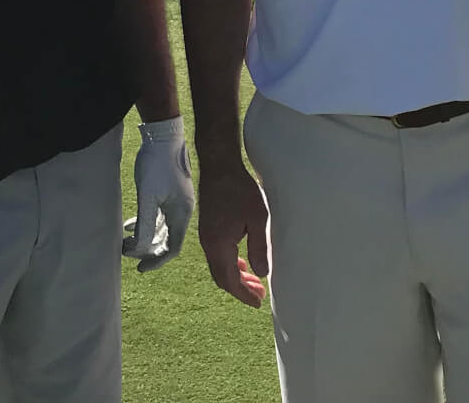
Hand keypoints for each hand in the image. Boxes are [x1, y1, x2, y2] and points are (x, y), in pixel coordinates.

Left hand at [122, 117, 194, 271]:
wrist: (163, 135)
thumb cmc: (157, 164)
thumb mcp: (148, 197)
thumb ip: (144, 225)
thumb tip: (137, 250)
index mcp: (182, 214)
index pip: (171, 248)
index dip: (156, 260)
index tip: (139, 267)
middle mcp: (181, 211)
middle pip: (166, 240)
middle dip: (146, 250)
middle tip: (128, 255)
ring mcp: (175, 202)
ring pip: (159, 228)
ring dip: (143, 237)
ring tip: (124, 243)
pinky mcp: (167, 193)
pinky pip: (156, 215)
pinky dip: (143, 223)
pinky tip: (128, 226)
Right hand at [195, 156, 269, 306]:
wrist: (219, 166)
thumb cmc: (240, 190)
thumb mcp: (257, 219)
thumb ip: (259, 248)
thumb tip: (262, 273)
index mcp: (219, 245)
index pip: (229, 280)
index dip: (243, 294)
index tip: (257, 302)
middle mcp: (208, 244)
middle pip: (221, 277)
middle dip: (240, 289)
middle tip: (259, 295)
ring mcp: (206, 236)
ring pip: (218, 267)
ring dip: (235, 277)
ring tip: (255, 281)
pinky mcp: (208, 229)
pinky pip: (217, 256)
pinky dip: (230, 264)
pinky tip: (242, 262)